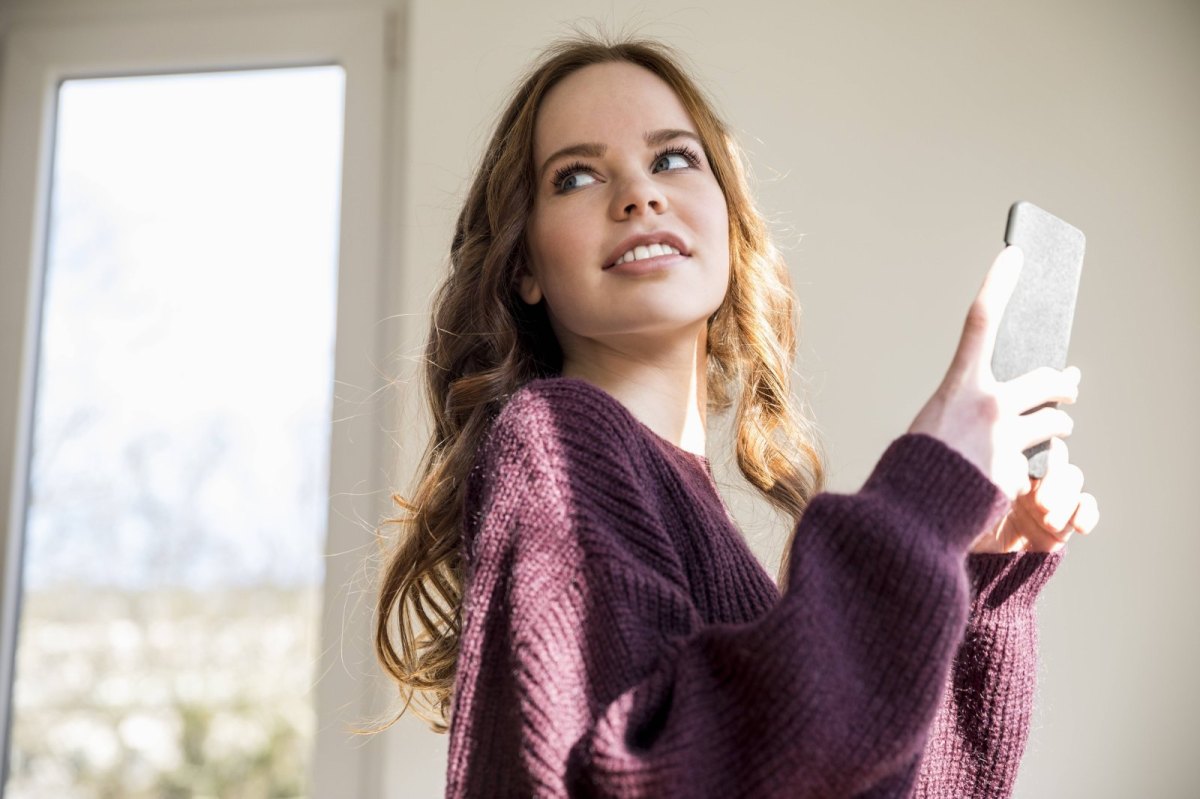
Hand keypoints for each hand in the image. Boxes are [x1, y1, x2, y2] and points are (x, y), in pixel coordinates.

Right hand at [907, 245, 1079, 500]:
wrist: (913, 513)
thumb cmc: (917, 465)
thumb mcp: (936, 424)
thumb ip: (970, 408)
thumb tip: (1007, 406)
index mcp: (960, 385)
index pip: (981, 320)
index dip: (999, 283)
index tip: (1014, 255)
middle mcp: (989, 404)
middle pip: (1046, 379)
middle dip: (1062, 385)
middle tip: (1068, 386)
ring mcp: (1008, 439)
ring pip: (1056, 422)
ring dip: (1059, 426)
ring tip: (1058, 430)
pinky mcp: (1019, 470)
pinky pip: (1041, 462)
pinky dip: (1034, 468)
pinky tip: (1016, 482)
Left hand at [970, 437, 1100, 552]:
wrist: (971, 568)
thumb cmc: (963, 528)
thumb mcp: (973, 501)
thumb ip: (996, 481)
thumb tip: (1019, 467)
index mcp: (1005, 463)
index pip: (1031, 444)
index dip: (1037, 455)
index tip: (1027, 476)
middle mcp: (1028, 476)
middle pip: (1056, 458)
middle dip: (1053, 480)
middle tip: (1039, 504)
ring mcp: (1048, 497)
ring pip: (1072, 478)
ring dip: (1065, 498)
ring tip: (1047, 522)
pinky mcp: (1063, 521)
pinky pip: (1086, 506)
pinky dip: (1087, 512)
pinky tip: (1079, 527)